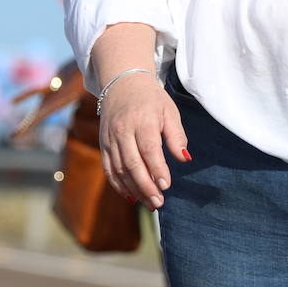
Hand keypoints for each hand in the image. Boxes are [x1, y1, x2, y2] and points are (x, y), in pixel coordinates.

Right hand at [97, 72, 188, 208]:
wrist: (121, 83)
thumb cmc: (151, 99)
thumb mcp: (169, 112)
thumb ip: (176, 136)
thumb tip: (184, 159)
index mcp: (142, 120)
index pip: (148, 149)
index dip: (157, 169)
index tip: (166, 186)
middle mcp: (122, 130)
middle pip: (131, 163)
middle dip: (145, 185)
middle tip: (158, 203)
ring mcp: (109, 138)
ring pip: (118, 168)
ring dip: (133, 188)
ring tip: (148, 203)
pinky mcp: (103, 143)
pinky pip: (108, 167)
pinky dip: (117, 184)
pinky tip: (129, 196)